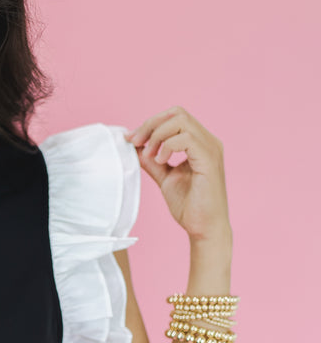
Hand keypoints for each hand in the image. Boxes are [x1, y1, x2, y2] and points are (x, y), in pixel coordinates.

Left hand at [125, 106, 230, 244]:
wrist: (204, 229)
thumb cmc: (190, 206)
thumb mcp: (165, 178)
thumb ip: (153, 161)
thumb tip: (135, 147)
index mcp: (200, 143)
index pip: (174, 117)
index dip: (150, 124)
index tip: (131, 140)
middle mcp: (208, 141)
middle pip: (177, 113)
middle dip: (151, 124)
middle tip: (135, 142)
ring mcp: (211, 148)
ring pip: (181, 121)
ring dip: (158, 135)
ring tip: (151, 156)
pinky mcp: (210, 160)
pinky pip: (186, 138)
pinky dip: (168, 146)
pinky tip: (161, 161)